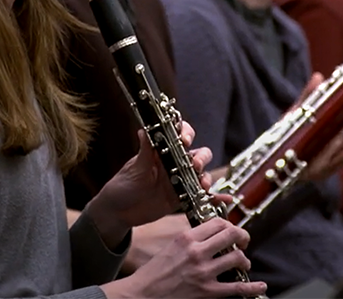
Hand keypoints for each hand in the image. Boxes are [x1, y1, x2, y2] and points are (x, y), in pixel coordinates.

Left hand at [85, 122, 213, 247]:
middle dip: (200, 158)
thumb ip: (144, 151)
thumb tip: (144, 129)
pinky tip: (224, 200)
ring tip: (201, 184)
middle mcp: (175, 164)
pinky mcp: (183, 198)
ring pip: (202, 174)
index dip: (187, 133)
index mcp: (163, 152)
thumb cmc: (123, 186)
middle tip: (193, 165)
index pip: (180, 135)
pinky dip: (214, 198)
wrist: (118, 213)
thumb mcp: (134, 168)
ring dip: (206, 177)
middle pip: (198, 154)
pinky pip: (201, 196)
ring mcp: (181, 181)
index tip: (185, 140)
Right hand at [102, 217, 267, 298]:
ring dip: (244, 260)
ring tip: (243, 263)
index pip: (217, 222)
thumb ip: (191, 238)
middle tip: (243, 241)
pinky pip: (236, 288)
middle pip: (231, 235)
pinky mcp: (206, 292)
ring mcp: (203, 272)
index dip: (230, 224)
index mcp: (186, 237)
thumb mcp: (171, 246)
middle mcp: (196, 252)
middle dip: (242, 237)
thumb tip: (211, 233)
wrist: (141, 295)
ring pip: (237, 258)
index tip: (232, 229)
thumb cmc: (153, 272)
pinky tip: (260, 286)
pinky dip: (252, 287)